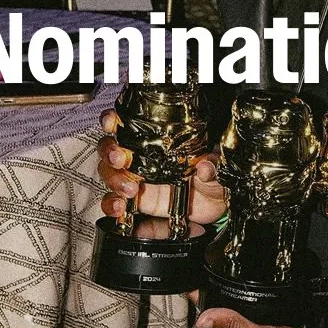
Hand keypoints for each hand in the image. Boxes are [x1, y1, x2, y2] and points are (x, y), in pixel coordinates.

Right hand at [97, 109, 225, 238]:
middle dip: (109, 151)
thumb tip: (205, 168)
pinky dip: (111, 205)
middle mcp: (143, 157)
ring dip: (112, 179)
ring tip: (130, 190)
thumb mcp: (217, 166)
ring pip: (109, 173)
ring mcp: (138, 179)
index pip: (128, 123)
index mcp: (159, 140)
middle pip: (111, 147)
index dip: (113, 120)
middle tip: (121, 159)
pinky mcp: (138, 201)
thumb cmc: (213, 175)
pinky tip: (120, 207)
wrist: (215, 202)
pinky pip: (115, 202)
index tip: (112, 122)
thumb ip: (212, 166)